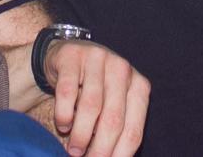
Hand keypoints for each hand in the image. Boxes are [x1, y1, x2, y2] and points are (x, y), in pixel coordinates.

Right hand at [47, 40, 149, 156]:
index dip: (119, 155)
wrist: (68, 61)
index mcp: (139, 86)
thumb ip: (117, 131)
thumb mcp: (112, 108)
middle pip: (113, 120)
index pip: (133, 130)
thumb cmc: (95, 92)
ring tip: (73, 150)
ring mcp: (97, 58)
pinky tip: (63, 124)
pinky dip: (64, 114)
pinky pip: (67, 92)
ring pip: (91, 106)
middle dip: (100, 149)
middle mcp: (122, 69)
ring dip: (80, 135)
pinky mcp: (72, 55)